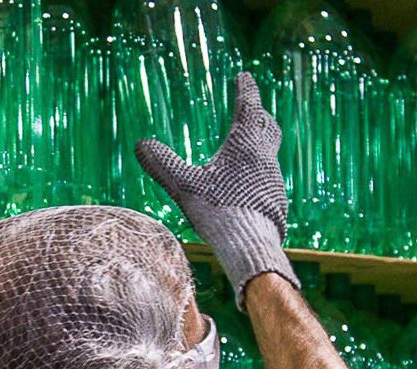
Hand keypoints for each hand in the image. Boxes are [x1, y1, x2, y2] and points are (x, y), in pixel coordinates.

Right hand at [135, 72, 297, 308]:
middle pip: (266, 126)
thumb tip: (141, 145)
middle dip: (258, 114)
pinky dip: (259, 170)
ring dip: (259, 144)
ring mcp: (273, 178)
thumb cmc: (218, 210)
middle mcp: (264, 157)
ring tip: (248, 147)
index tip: (244, 76)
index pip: (248, 106)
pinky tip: (248, 184)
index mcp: (245, 144)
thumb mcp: (184, 185)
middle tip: (253, 109)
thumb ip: (163, 164)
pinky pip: (268, 176)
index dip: (245, 89)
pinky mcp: (275, 198)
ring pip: (269, 152)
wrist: (251, 243)